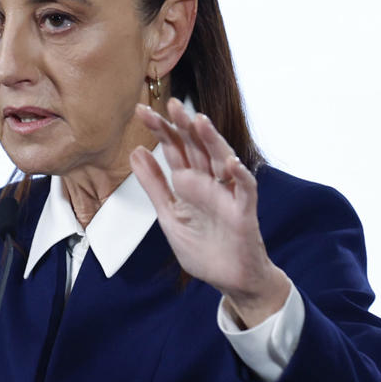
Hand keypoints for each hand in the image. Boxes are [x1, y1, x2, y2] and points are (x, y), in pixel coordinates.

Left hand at [130, 98, 290, 326]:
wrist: (228, 278)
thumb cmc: (202, 246)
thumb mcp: (169, 214)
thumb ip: (154, 184)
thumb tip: (136, 151)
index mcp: (189, 182)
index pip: (174, 149)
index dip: (160, 130)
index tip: (141, 111)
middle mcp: (209, 182)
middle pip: (197, 148)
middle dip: (184, 126)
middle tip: (171, 103)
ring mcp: (227, 195)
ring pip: (222, 161)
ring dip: (212, 141)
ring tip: (199, 121)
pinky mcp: (243, 213)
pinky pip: (244, 190)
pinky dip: (240, 176)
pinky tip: (231, 164)